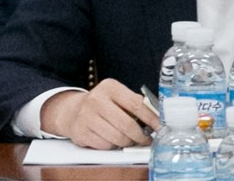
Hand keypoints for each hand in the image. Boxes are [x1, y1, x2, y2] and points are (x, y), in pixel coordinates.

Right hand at [41, 80, 158, 148]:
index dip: (150, 118)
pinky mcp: (82, 132)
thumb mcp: (117, 95)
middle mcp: (97, 99)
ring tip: (130, 140)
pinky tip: (113, 140)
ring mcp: (88, 116)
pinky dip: (113, 146)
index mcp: (110, 87)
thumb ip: (134, 103)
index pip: (136, 104)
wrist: (73, 111)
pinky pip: (106, 146)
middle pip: (127, 125)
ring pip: (117, 138)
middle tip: (146, 140)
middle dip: (140, 136)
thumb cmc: (103, 104)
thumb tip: (156, 116)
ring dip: (128, 142)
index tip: (160, 127)